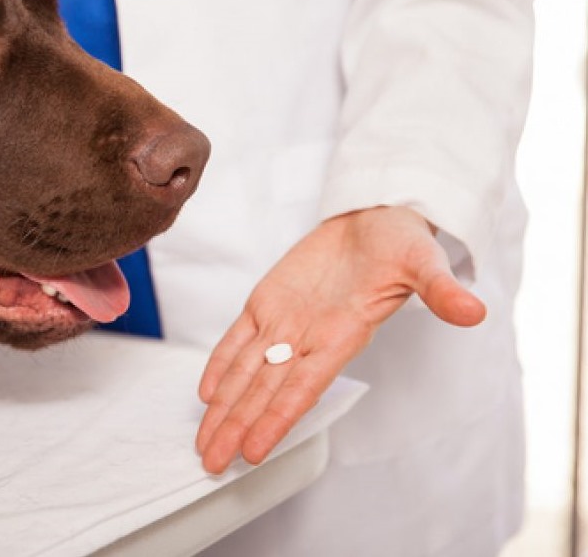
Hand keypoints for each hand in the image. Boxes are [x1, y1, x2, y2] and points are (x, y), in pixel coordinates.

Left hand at [193, 205, 485, 473]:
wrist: (376, 217)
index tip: (254, 451)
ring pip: (247, 372)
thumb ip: (441, 289)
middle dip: (237, 426)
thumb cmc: (400, 242)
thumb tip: (475, 311)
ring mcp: (285, 321)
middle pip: (265, 391)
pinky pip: (239, 339)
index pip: (302, 388)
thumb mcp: (424, 259)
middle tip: (212, 462)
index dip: (276, 419)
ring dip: (224, 408)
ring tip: (205, 442)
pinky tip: (206, 392)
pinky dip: (222, 364)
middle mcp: (309, 337)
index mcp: (342, 335)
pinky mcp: (268, 302)